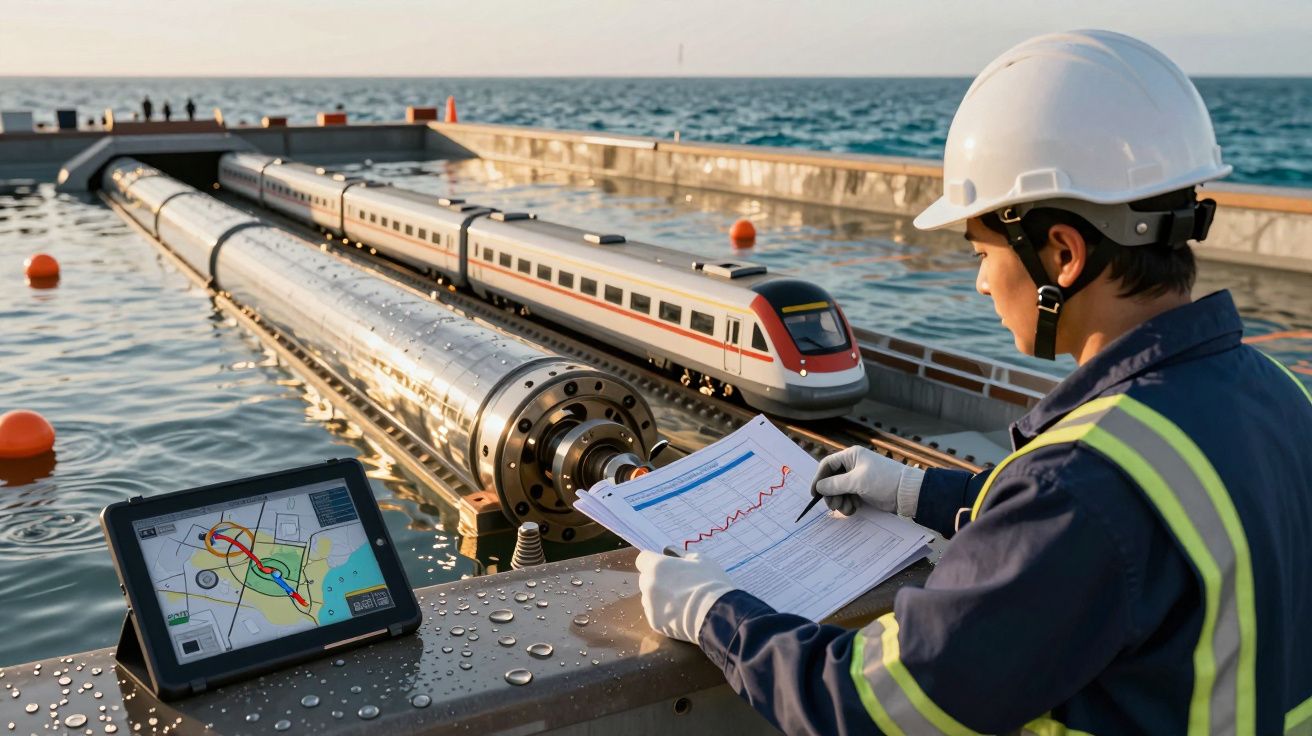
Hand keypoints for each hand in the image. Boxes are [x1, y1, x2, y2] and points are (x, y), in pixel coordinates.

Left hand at [635, 550, 735, 643]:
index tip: (665, 566)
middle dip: (656, 579)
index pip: (643, 559)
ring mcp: (649, 606)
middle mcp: (648, 585)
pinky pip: (655, 614)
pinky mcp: (654, 623)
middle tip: (676, 584)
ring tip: (680, 602)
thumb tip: (668, 550)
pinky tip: (680, 615)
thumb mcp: (700, 560)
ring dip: (658, 598)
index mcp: (657, 566)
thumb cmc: (710, 582)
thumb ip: (680, 553)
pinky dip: (664, 614)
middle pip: (645, 579)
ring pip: (649, 598)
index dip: (653, 561)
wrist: (715, 615)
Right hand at [810, 446, 924, 517]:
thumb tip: (819, 487)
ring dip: (840, 501)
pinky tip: (854, 509)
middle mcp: (853, 465)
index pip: (827, 465)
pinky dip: (849, 504)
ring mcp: (858, 478)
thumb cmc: (883, 481)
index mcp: (851, 456)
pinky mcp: (864, 490)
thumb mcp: (857, 481)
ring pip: (839, 491)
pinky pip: (849, 497)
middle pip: (832, 480)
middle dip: (832, 494)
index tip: (815, 494)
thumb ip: (835, 484)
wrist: (907, 493)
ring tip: (847, 509)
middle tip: (834, 507)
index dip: (819, 478)